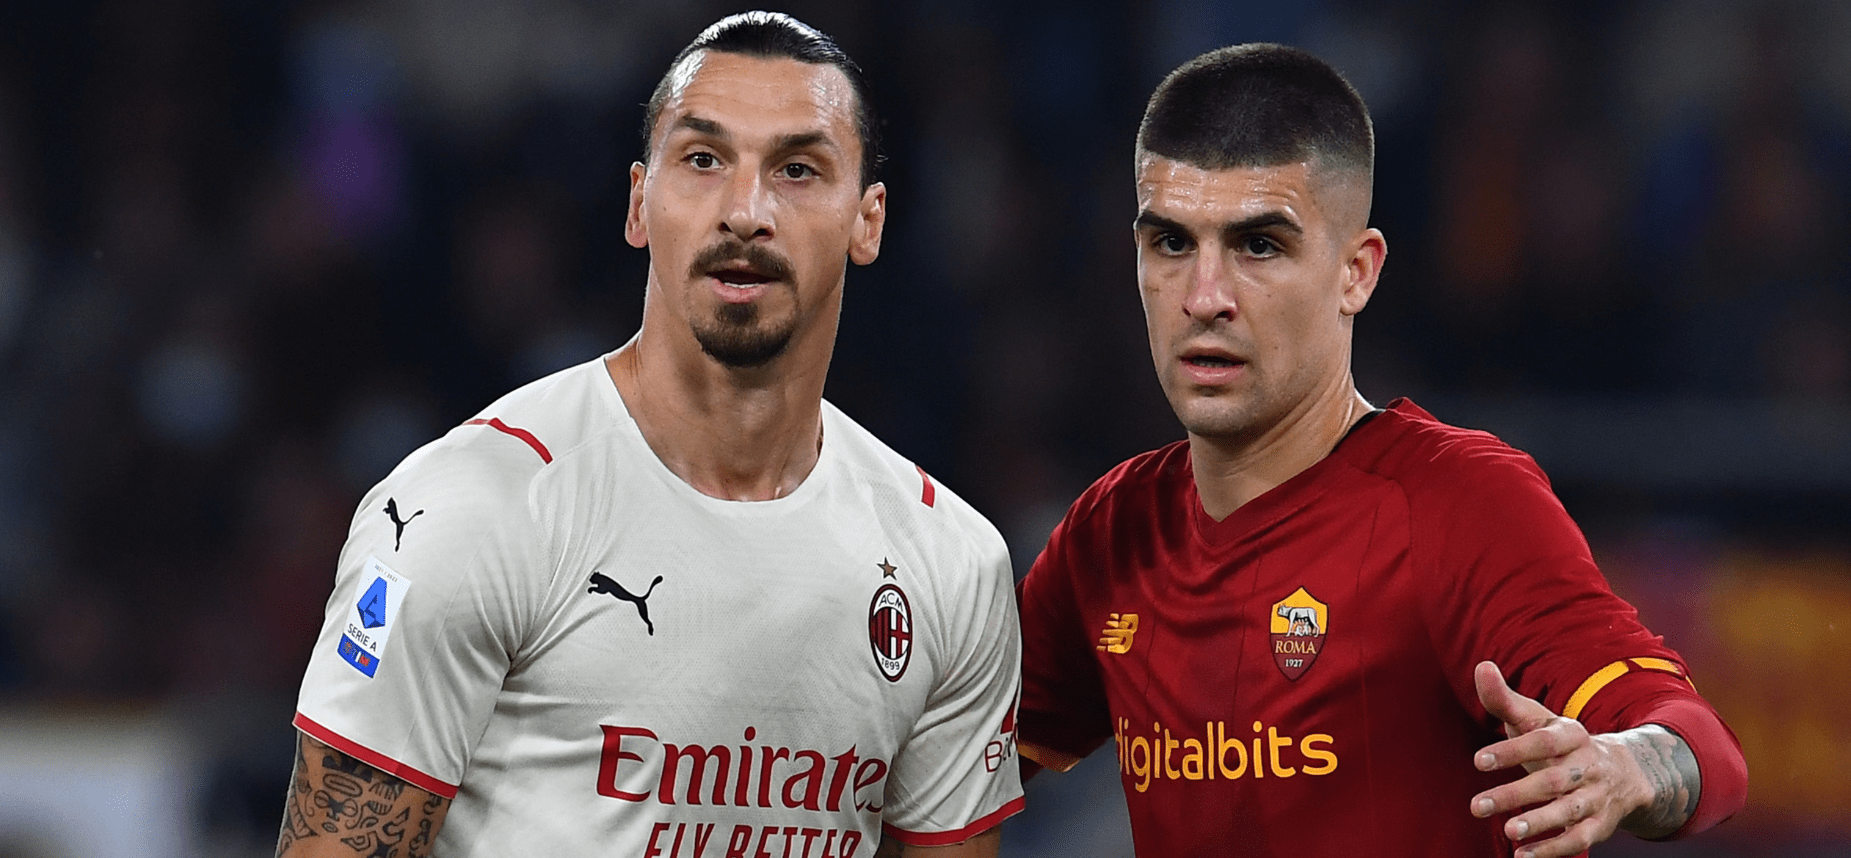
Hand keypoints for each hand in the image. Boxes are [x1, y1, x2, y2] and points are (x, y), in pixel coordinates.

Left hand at [1468, 661, 1653, 857]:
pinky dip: (1554, 849)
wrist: (1622, 773)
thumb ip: (1505, 700)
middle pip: (1552, 781)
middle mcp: (1587, 766)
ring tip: (1509, 831)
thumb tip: (1481, 666)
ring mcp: (1596, 797)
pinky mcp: (1599, 826)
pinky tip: (1523, 856)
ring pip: (1569, 811)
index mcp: (1571, 735)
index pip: (1542, 741)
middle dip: (1515, 794)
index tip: (1478, 760)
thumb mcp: (1536, 719)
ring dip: (1540, 822)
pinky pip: (1579, 840)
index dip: (1512, 750)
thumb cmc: (1559, 743)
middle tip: (1477, 806)